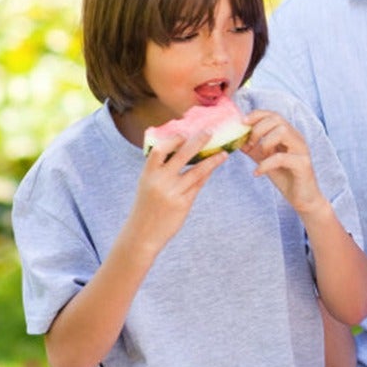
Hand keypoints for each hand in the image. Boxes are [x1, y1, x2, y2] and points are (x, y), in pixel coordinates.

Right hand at [128, 130, 227, 252]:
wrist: (142, 234)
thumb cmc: (146, 206)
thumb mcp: (147, 185)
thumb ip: (160, 170)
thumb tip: (180, 152)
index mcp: (147, 174)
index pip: (159, 150)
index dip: (172, 140)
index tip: (184, 133)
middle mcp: (159, 181)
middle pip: (182, 155)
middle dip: (198, 141)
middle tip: (210, 132)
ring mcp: (172, 192)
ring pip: (197, 171)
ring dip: (212, 160)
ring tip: (224, 153)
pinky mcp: (183, 204)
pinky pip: (198, 185)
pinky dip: (206, 174)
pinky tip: (214, 167)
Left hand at [244, 108, 322, 213]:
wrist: (303, 198)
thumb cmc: (286, 177)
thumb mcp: (265, 159)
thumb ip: (254, 148)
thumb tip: (237, 139)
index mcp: (289, 135)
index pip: (274, 115)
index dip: (257, 115)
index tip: (242, 123)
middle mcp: (297, 138)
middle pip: (278, 120)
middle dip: (258, 129)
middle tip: (250, 144)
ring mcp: (301, 150)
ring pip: (283, 132)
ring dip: (265, 142)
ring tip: (259, 155)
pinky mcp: (302, 165)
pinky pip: (282, 158)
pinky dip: (265, 164)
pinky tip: (258, 172)